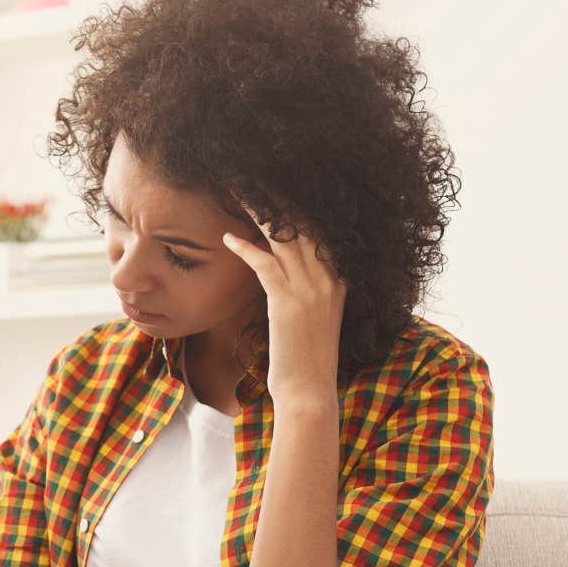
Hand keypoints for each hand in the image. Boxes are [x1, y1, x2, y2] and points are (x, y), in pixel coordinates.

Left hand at [222, 204, 346, 408]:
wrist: (310, 391)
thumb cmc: (306, 358)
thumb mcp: (313, 316)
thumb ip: (304, 288)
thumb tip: (278, 265)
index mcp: (339, 279)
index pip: (322, 230)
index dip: (301, 204)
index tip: (280, 184)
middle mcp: (329, 279)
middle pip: (304, 225)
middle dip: (279, 197)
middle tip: (256, 175)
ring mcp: (310, 291)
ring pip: (284, 238)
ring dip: (259, 211)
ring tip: (238, 190)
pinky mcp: (287, 304)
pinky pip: (266, 265)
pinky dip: (245, 249)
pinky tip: (228, 238)